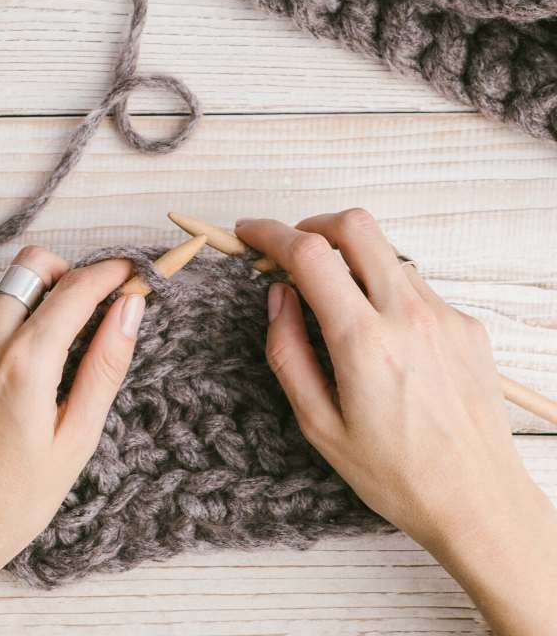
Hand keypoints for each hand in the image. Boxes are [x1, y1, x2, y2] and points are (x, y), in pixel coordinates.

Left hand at [0, 246, 145, 635]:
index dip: (111, 272)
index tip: (133, 272)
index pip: (76, 288)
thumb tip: (130, 309)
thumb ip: (105, 365)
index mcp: (24, 361)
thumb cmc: (11, 502)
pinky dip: (12, 324)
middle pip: (32, 265)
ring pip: (6, 291)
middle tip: (95, 310)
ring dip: (41, 298)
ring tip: (63, 348)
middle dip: (71, 274)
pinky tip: (26, 373)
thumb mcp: (75, 439)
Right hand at [236, 211, 556, 635]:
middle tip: (291, 251)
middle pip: (355, 225)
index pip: (310, 254)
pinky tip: (381, 334)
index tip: (249, 233)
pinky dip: (384, 289)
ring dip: (350, 260)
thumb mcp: (318, 424)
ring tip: (336, 302)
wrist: (478, 502)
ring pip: (387, 253)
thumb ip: (287, 351)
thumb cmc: (394, 473)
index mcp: (364, 341)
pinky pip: (415, 285)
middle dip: (313, 224)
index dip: (270, 233)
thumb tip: (278, 295)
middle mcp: (409, 315)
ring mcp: (445, 315)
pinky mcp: (467, 325)